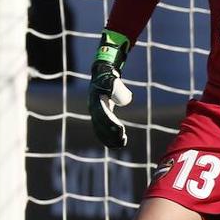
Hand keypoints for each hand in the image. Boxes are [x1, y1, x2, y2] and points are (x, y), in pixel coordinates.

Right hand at [88, 30, 132, 148]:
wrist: (101, 75)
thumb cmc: (108, 77)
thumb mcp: (112, 80)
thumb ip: (117, 88)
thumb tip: (126, 100)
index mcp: (95, 102)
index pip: (102, 116)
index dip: (111, 124)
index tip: (121, 129)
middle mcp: (93, 109)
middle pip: (100, 125)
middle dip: (111, 134)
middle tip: (122, 139)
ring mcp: (94, 113)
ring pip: (100, 130)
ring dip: (110, 138)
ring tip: (122, 144)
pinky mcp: (99, 116)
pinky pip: (102, 129)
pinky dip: (109, 137)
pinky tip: (118, 143)